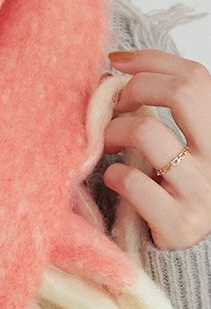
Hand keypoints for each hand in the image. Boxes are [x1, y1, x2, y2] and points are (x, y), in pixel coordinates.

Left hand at [102, 48, 210, 249]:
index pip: (194, 75)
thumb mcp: (176, 141)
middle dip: (135, 89)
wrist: (183, 247)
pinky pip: (133, 181)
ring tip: (107, 144)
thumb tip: (112, 70)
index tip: (117, 63)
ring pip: (147, 132)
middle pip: (181, 92)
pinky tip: (114, 178)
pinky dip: (113, 174)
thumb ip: (157, 108)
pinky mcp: (181, 223)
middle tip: (114, 106)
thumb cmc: (171, 184)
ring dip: (113, 132)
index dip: (151, 61)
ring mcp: (204, 190)